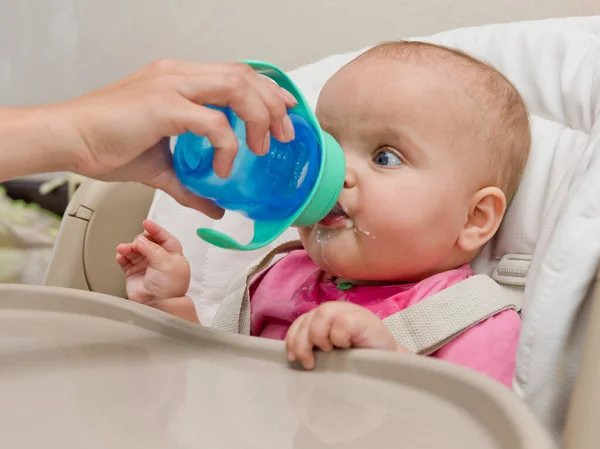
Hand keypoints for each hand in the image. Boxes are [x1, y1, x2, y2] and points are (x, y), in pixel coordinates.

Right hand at [56, 60, 297, 217]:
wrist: (68, 139)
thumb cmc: (106, 144)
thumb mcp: (162, 167)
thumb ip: (193, 185)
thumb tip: (216, 207)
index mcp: (180, 79)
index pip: (235, 73)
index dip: (266, 90)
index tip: (283, 112)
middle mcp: (179, 74)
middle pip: (244, 74)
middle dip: (272, 104)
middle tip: (282, 135)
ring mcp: (171, 85)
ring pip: (235, 87)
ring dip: (258, 117)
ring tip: (261, 148)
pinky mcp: (163, 105)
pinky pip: (212, 121)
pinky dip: (227, 146)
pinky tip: (223, 168)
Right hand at [116, 219, 189, 303]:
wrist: (158, 305)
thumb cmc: (169, 287)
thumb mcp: (166, 262)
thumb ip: (153, 249)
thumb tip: (141, 240)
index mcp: (173, 255)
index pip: (164, 237)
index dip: (156, 229)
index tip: (146, 223)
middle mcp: (159, 259)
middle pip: (147, 242)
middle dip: (140, 240)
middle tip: (137, 245)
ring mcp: (146, 265)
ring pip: (135, 249)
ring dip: (128, 247)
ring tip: (124, 250)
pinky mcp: (133, 272)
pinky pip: (126, 260)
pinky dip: (122, 256)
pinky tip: (121, 256)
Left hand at [285, 302, 407, 369]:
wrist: (390, 361)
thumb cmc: (359, 357)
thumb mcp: (332, 350)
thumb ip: (314, 345)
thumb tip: (293, 356)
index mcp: (324, 316)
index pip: (300, 322)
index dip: (292, 340)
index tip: (293, 359)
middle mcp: (334, 309)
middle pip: (307, 320)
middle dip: (302, 344)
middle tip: (309, 363)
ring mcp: (349, 311)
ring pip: (321, 316)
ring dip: (319, 338)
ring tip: (331, 351)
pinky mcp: (362, 318)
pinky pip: (341, 324)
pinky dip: (340, 338)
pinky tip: (348, 346)